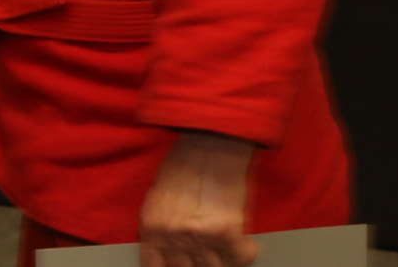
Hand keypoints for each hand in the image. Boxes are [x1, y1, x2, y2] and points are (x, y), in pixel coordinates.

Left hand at [140, 131, 257, 266]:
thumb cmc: (184, 163)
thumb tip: (171, 251)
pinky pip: (241, 257)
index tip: (180, 265)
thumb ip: (162, 227)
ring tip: (228, 247)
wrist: (209, 143)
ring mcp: (199, 236)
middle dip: (198, 264)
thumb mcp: (158, 196)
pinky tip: (246, 242)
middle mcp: (173, 236)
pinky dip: (246, 252)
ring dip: (224, 260)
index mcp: (151, 227)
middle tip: (210, 253)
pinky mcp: (226, 232)